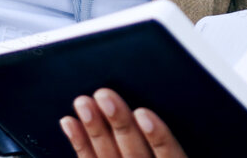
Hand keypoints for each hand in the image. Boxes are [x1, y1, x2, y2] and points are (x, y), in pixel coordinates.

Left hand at [60, 88, 185, 157]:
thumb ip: (171, 137)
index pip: (170, 155)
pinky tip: (69, 122)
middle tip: (104, 95)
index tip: (144, 113)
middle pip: (135, 154)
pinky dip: (79, 143)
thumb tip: (156, 102)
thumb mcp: (176, 149)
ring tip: (83, 102)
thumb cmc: (161, 152)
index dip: (159, 136)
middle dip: (119, 123)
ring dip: (94, 129)